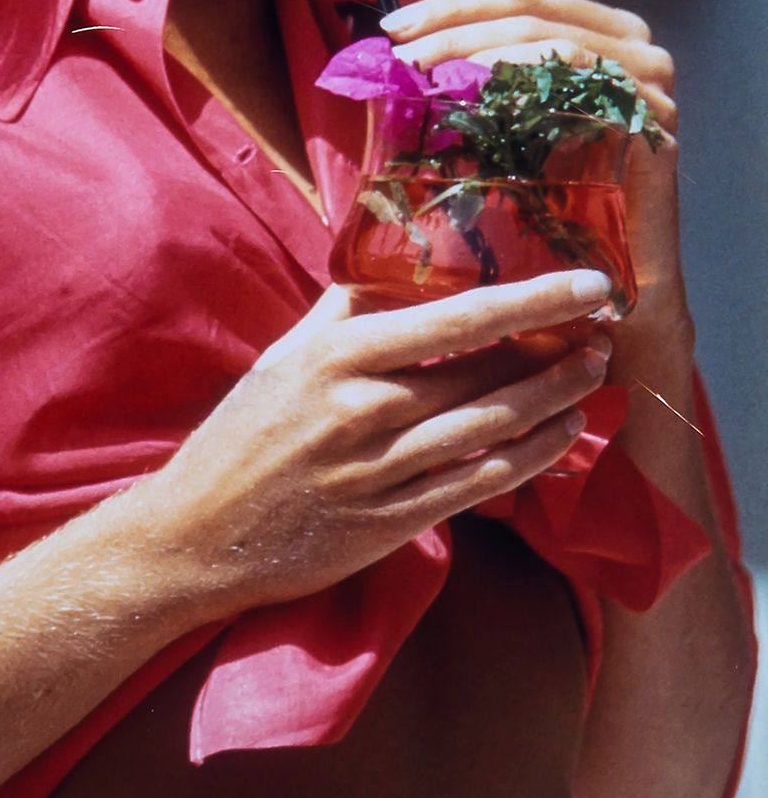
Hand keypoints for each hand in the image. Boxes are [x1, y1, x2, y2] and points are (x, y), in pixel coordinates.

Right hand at [151, 270, 613, 619]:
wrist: (194, 535)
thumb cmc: (240, 436)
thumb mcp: (283, 356)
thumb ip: (344, 310)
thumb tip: (400, 262)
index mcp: (335, 355)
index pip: (456, 318)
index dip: (532, 300)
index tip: (586, 284)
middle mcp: (360, 410)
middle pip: (485, 376)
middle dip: (556, 351)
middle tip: (603, 331)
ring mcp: (377, 472)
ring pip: (491, 431)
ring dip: (555, 404)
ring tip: (593, 378)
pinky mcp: (388, 524)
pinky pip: (476, 487)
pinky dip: (528, 461)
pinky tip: (561, 440)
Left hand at [379, 0, 685, 320]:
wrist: (603, 286)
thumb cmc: (546, 210)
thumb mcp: (504, 132)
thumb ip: (476, 84)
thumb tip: (393, 51)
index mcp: (599, 35)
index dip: (453, 5)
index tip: (393, 28)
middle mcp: (633, 48)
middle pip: (528, 8)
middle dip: (453, 24)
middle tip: (400, 52)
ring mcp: (648, 82)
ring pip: (547, 39)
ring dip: (474, 49)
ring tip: (421, 72)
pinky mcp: (651, 122)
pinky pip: (576, 82)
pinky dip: (518, 79)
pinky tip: (472, 94)